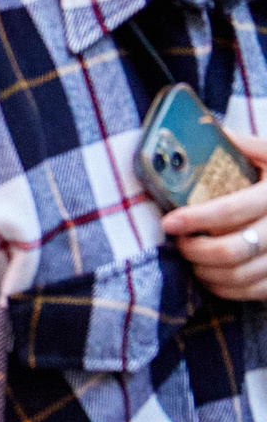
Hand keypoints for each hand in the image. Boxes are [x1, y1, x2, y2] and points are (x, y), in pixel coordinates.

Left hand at [160, 128, 266, 298]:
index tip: (169, 223)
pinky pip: (252, 293)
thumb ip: (243, 144)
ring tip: (189, 256)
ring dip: (205, 271)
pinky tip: (208, 274)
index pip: (232, 211)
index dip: (196, 219)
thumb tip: (201, 129)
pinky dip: (224, 288)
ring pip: (240, 276)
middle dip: (195, 250)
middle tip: (178, 242)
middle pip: (233, 250)